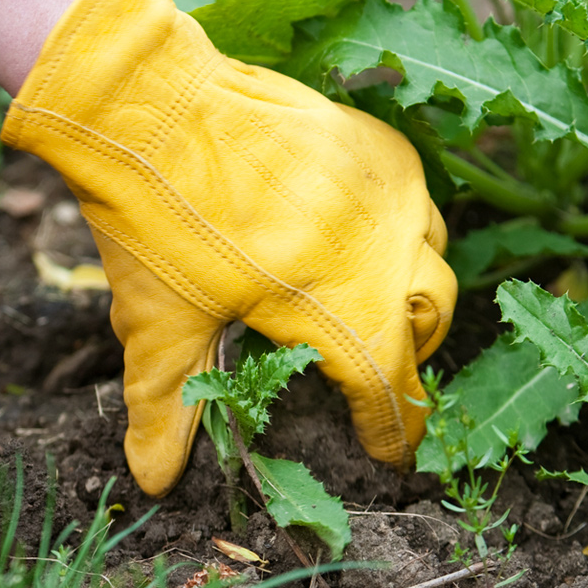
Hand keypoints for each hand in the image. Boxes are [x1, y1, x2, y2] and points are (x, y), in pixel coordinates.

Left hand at [3, 0, 457, 495]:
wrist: (152, 105)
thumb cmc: (155, 221)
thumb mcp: (160, 324)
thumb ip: (167, 407)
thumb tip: (155, 482)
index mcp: (340, 309)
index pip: (390, 388)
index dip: (395, 428)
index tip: (390, 450)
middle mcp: (383, 252)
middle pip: (430, 321)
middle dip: (411, 353)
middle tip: (375, 366)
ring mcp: (386, 191)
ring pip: (434, 255)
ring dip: (415, 289)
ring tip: (376, 296)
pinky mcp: (374, 142)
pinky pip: (414, 197)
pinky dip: (402, 226)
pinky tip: (363, 229)